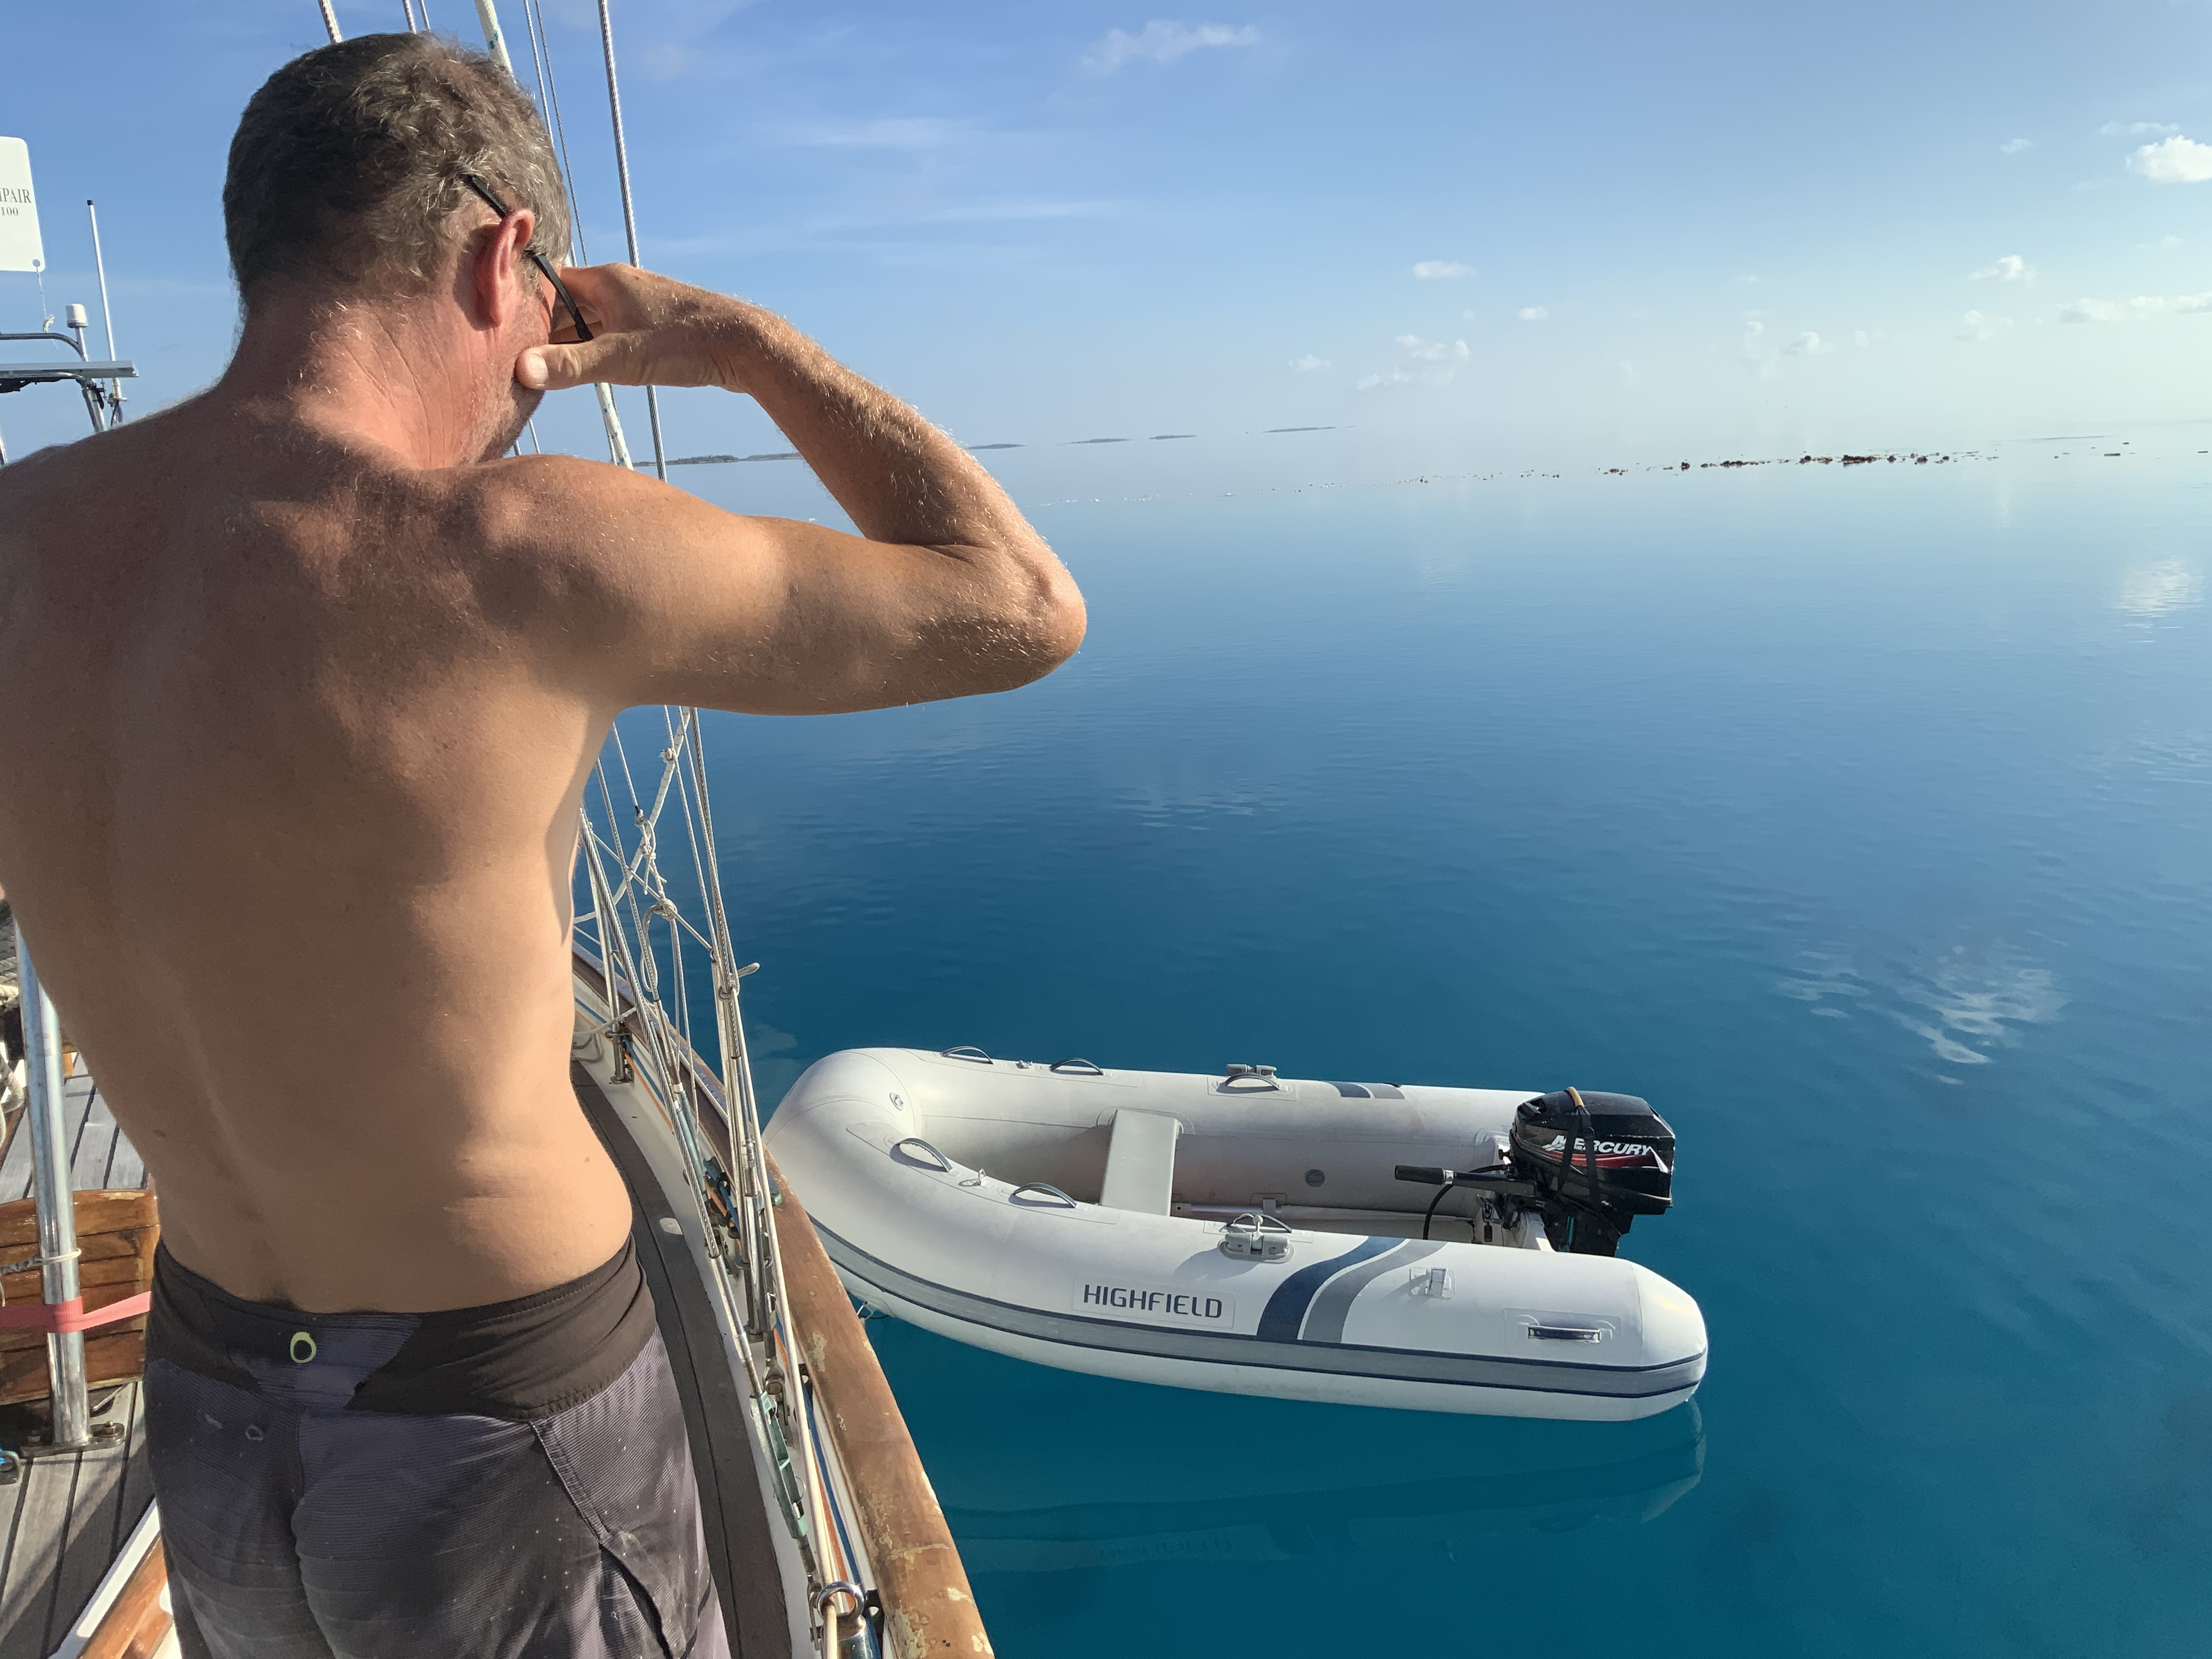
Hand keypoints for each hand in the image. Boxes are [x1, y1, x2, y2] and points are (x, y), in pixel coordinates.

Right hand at [516, 264, 750, 391]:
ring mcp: (640, 305)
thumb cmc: (685, 344)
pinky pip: (615, 332)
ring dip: (574, 343)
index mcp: (606, 280)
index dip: (527, 308)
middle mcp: (621, 285)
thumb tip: (521, 369)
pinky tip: (592, 370)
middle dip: (547, 331)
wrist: (745, 344)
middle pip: (569, 306)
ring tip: (548, 369)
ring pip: (593, 321)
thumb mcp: (621, 359)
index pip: (551, 285)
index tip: (505, 332)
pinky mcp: (657, 326)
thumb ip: (570, 365)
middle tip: (519, 358)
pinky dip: (599, 348)